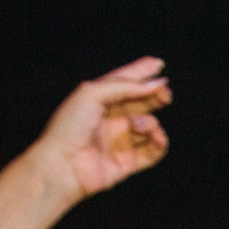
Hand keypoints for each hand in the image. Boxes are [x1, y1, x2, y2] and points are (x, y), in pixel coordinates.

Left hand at [28, 57, 171, 202]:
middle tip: (165, 94)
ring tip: (138, 125)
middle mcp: (110, 118)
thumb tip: (154, 85)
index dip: (141, 72)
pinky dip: (159, 142)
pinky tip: (155, 137)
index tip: (158, 64)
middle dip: (154, 95)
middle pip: (140, 102)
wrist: (63, 164)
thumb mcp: (93, 93)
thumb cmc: (70, 126)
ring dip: (150, 122)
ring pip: (149, 125)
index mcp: (98, 99)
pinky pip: (153, 150)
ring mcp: (120, 140)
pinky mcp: (128, 161)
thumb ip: (125, 86)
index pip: (124, 81)